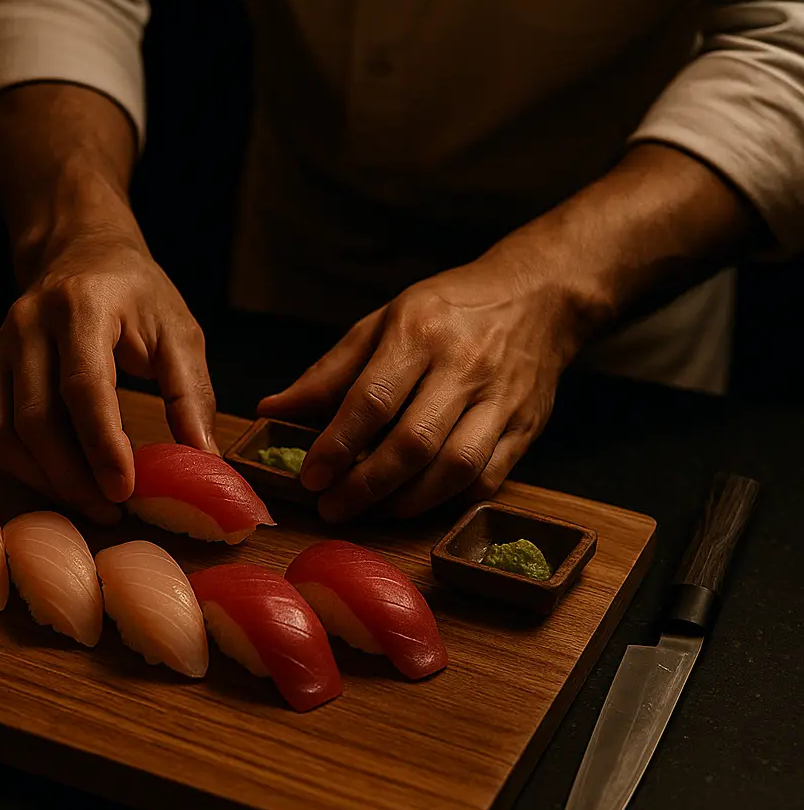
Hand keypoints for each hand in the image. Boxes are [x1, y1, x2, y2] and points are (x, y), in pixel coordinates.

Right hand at [0, 219, 215, 523]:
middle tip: (112, 511)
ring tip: (88, 504)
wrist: (82, 253)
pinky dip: (18, 466)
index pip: (84, 387)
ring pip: (2, 431)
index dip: (102, 445)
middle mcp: (28, 324)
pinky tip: (56, 481)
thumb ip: (191, 393)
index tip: (125, 490)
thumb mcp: (178, 332)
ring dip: (43, 479)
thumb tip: (203, 458)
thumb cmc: (137, 295)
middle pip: (36, 418)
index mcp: (82, 307)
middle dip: (73, 476)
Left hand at [258, 252, 588, 519]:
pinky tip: (415, 504)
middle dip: (366, 485)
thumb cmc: (447, 311)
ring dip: (405, 502)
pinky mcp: (526, 428)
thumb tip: (271, 411)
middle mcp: (465, 366)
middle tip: (330, 507)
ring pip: (454, 468)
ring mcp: (501, 400)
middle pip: (413, 442)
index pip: (373, 399)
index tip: (310, 477)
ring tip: (369, 513)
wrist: (538, 297)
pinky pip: (487, 480)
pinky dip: (447, 501)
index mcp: (420, 332)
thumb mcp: (382, 322)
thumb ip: (329, 373)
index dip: (337, 445)